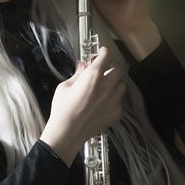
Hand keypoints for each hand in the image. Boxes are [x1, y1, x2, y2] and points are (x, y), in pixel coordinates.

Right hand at [40, 46, 124, 165]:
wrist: (67, 132)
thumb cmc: (62, 109)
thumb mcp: (64, 87)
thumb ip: (77, 74)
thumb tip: (82, 66)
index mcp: (93, 76)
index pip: (106, 56)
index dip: (104, 52)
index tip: (102, 52)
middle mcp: (107, 86)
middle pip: (117, 70)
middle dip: (109, 69)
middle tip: (100, 74)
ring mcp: (114, 100)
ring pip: (121, 85)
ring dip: (114, 84)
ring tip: (103, 89)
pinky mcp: (116, 113)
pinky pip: (119, 101)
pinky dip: (113, 100)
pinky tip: (102, 105)